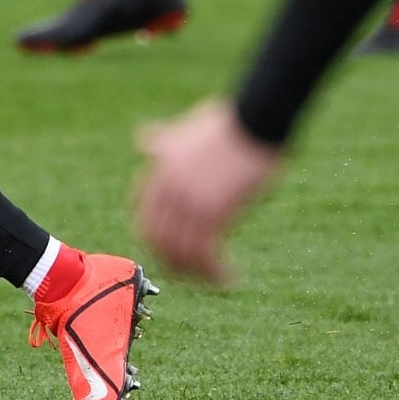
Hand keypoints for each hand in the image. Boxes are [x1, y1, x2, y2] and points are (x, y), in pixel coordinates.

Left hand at [134, 98, 283, 283]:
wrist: (255, 118)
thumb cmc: (228, 123)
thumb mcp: (186, 129)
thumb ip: (164, 141)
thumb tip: (143, 139)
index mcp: (160, 169)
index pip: (144, 215)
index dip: (155, 239)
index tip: (171, 252)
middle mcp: (169, 187)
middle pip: (158, 238)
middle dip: (173, 262)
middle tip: (192, 275)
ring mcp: (189, 200)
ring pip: (181, 251)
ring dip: (197, 274)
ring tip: (215, 281)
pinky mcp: (214, 211)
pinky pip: (204, 253)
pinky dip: (215, 272)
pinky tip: (229, 278)